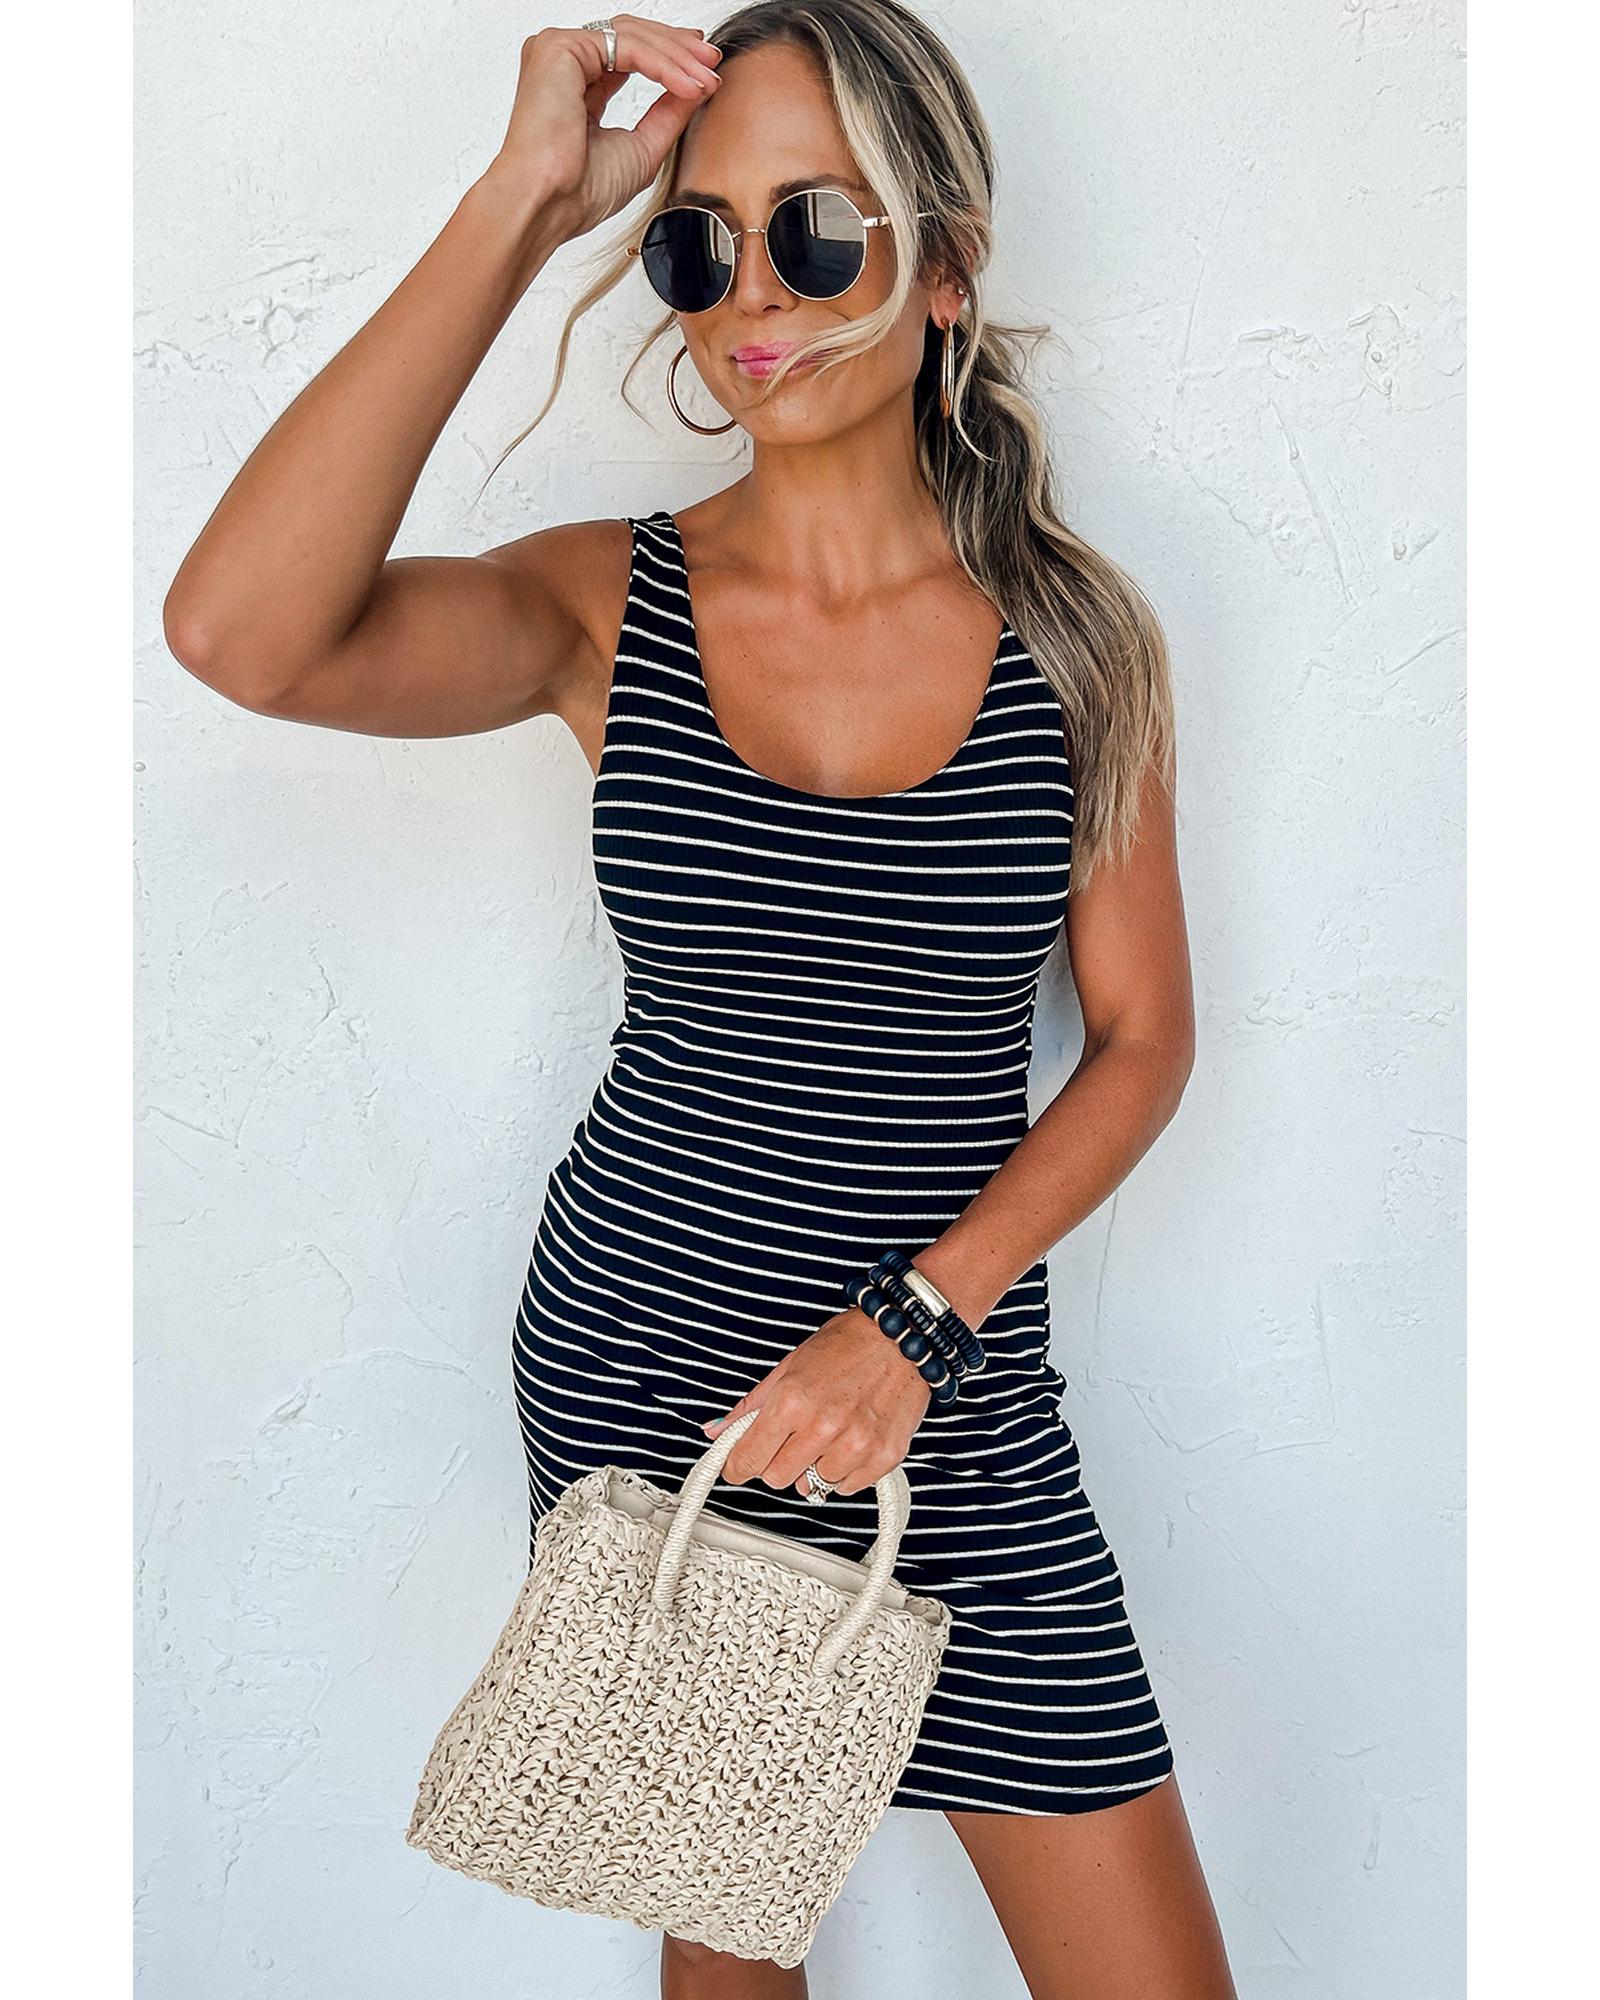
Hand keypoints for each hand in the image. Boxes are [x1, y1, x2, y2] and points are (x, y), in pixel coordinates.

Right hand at [487, 17, 723, 243]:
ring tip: (706, 78)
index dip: (669, 58)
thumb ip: (669, 113)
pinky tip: (687, 84)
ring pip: (631, 36)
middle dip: (678, 48)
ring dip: (677, 55)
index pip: (628, 55)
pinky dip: (663, 64)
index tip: (704, 70)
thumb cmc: (578, 192)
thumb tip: (699, 87)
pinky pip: (625, 46)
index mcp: (576, 87)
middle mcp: (564, 64)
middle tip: (713, 62)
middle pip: (631, 37)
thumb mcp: (643, 148)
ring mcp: (559, 52)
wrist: (548, 205)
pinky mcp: (560, 47)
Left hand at [701, 1310, 931, 1498]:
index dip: (736, 1466)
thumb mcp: (788, 1367)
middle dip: (777, 1462)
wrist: (902, 1338)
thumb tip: (716, 1430)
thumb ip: (751, 1406)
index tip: (737, 1466)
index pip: (747, 1459)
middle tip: (791, 1439)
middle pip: (777, 1479)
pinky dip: (845, 1470)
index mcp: (792, 1401)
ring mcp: (856, 1444)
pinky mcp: (884, 1456)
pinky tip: (851, 1440)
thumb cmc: (847, 1346)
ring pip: (813, 1486)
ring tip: (829, 1432)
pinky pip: (848, 1487)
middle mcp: (823, 1426)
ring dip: (814, 1466)